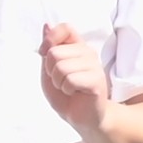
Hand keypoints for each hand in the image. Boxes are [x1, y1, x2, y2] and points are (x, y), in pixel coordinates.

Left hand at [39, 22, 112, 142]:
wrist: (81, 117)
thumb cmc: (66, 94)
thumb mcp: (49, 70)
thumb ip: (48, 48)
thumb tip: (46, 25)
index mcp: (77, 46)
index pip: (65, 28)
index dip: (50, 40)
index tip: (46, 55)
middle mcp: (88, 52)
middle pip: (55, 52)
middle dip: (50, 71)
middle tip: (61, 81)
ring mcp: (94, 65)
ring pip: (61, 67)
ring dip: (58, 83)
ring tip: (68, 88)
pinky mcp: (96, 80)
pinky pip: (70, 80)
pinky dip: (66, 90)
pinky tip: (74, 93)